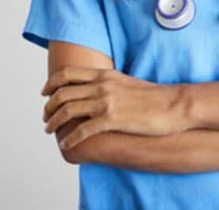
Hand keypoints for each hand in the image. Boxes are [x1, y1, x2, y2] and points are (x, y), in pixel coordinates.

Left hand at [41, 67, 185, 149]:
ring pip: (68, 110)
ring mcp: (106, 102)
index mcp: (105, 75)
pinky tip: (67, 144)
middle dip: (49, 107)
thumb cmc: (154, 97)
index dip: (51, 83)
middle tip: (46, 117)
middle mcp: (102, 85)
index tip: (45, 93)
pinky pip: (82, 130)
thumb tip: (94, 91)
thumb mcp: (126, 82)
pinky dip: (70, 138)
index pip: (67, 73)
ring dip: (54, 122)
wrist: (173, 105)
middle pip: (62, 93)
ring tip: (50, 130)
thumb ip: (108, 84)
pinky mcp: (112, 119)